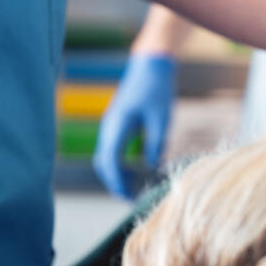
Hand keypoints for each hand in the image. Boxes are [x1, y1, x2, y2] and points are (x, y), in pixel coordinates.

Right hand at [93, 54, 175, 199]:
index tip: (127, 196)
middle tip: (129, 198)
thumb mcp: (162, 118)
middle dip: (113, 182)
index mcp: (118, 125)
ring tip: (132, 189)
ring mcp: (111, 125)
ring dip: (116, 174)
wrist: (151, 67)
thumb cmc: (158, 90)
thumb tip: (152, 166)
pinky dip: (118, 164)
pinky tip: (133, 172)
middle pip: (103, 162)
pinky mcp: (117, 124)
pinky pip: (112, 149)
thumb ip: (155, 142)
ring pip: (106, 156)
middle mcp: (109, 127)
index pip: (110, 161)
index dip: (116, 181)